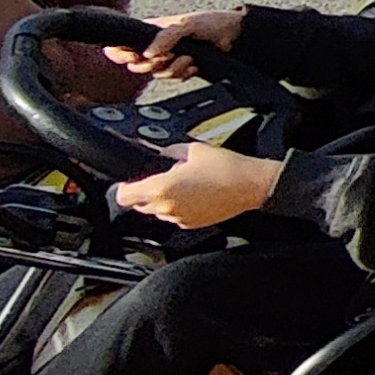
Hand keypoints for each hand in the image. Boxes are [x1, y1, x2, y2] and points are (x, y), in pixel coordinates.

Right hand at [110, 7, 246, 81]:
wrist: (232, 36)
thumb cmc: (209, 22)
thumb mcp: (184, 24)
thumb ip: (165, 37)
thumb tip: (148, 54)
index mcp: (149, 31)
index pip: (121, 44)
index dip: (121, 53)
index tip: (134, 56)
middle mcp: (155, 47)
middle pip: (137, 66)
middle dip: (153, 64)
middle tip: (168, 56)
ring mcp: (167, 59)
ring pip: (156, 74)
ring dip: (174, 68)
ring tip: (188, 57)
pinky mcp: (180, 69)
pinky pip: (173, 79)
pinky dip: (184, 74)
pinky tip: (193, 65)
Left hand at [113, 140, 282, 229]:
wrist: (251, 186)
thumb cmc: (227, 168)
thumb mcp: (192, 149)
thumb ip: (168, 152)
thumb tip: (159, 154)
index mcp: (161, 188)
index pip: (124, 195)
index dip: (124, 187)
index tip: (129, 182)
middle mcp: (167, 207)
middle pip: (139, 205)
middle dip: (145, 192)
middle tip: (161, 178)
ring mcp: (179, 218)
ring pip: (157, 211)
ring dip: (162, 200)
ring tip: (182, 186)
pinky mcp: (192, 224)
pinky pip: (175, 216)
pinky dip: (178, 207)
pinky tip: (194, 195)